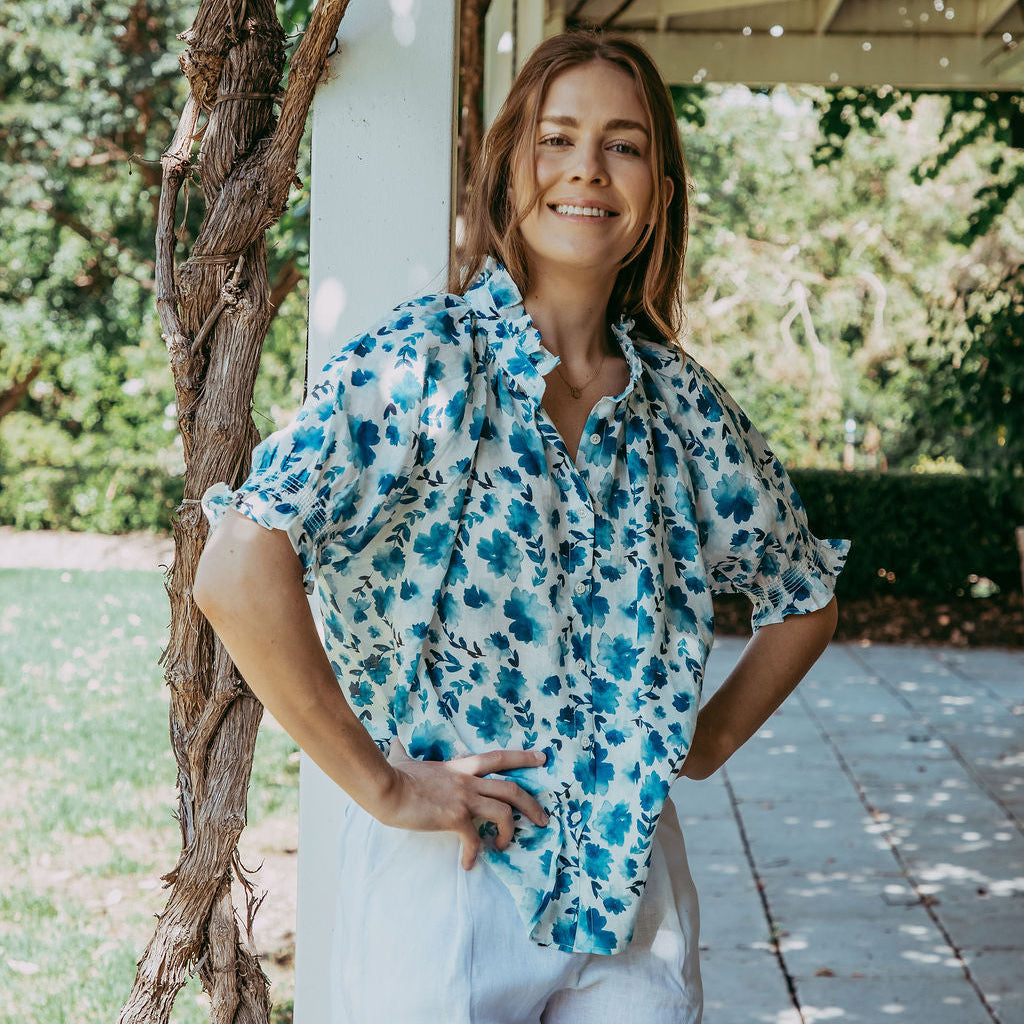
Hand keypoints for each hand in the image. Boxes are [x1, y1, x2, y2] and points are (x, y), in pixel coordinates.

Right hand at [372, 748, 550, 869]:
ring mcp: (464, 799)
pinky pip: (474, 840)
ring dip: (509, 832)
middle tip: (543, 820)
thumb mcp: (403, 758)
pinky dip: (474, 854)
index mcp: (460, 767)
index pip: (498, 758)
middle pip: (512, 789)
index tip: (542, 759)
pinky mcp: (455, 817)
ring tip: (502, 846)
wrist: (386, 788)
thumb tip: (393, 742)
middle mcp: (468, 781)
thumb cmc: (392, 774)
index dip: (522, 757)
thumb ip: (404, 751)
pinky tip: (468, 864)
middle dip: (532, 805)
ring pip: (504, 813)